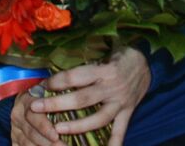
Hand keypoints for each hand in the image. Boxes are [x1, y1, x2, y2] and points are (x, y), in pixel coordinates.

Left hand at [13, 48, 150, 145]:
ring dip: (77, 126)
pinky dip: (113, 143)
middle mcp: (112, 87)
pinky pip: (120, 131)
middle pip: (82, 99)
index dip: (57, 81)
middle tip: (36, 107)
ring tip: (57, 130)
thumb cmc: (120, 53)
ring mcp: (120, 102)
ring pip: (98, 119)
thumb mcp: (105, 50)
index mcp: (104, 69)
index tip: (42, 85)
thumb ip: (86, 59)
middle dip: (57, 104)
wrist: (148, 61)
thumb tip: (56, 61)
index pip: (76, 76)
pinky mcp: (128, 112)